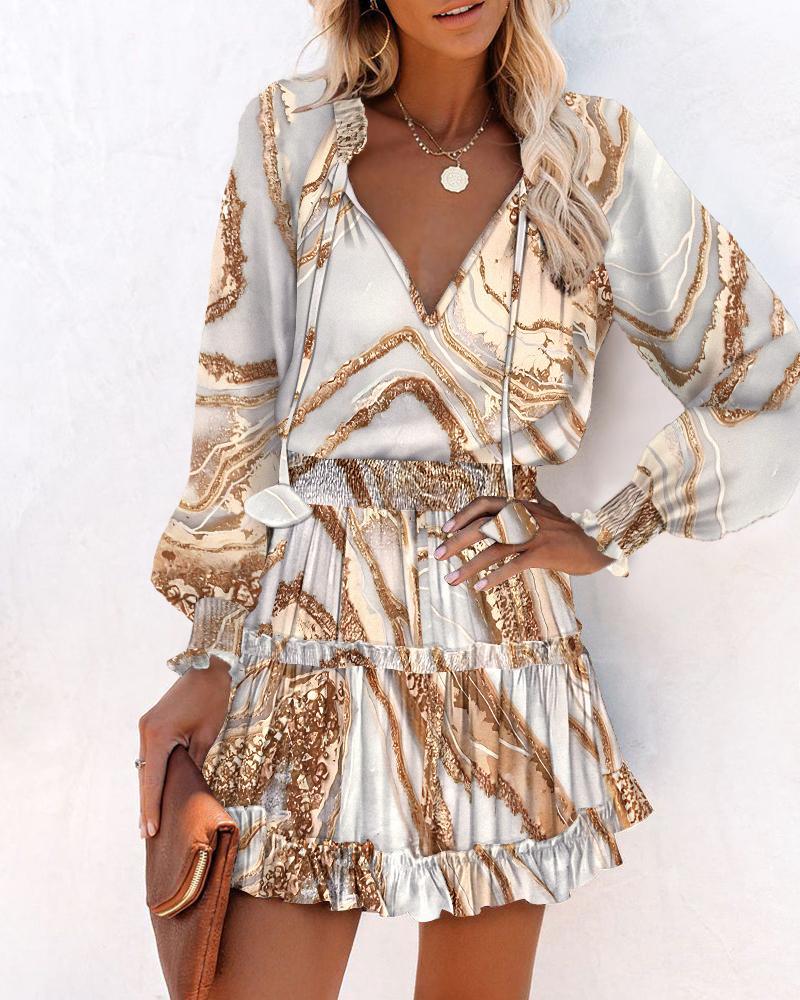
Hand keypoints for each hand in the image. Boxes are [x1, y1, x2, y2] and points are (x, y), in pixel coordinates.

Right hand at [137, 655, 231, 838]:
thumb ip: (193, 763)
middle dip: (147, 804)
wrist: (208, 668)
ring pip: (145, 767)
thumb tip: (187, 788)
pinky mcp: (151, 723)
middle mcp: (146, 731)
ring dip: (148, 790)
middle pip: (145, 776)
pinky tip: (154, 790)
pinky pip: (149, 755)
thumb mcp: (206, 736)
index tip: (149, 831)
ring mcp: (146, 726)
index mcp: (159, 735)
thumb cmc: (212, 700)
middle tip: (146, 834)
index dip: (152, 807)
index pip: (153, 779)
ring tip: (149, 820)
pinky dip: (152, 773)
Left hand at [434, 491, 614, 588]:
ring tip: (452, 579)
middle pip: (482, 526)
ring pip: (494, 549)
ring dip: (469, 566)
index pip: (484, 504)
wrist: (595, 545)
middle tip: (439, 555)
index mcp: (520, 505)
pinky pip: (512, 566)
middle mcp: (524, 517)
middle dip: (457, 542)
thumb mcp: (549, 509)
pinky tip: (480, 587)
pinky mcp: (542, 554)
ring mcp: (533, 535)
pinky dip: (494, 577)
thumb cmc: (569, 530)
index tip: (446, 529)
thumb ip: (535, 500)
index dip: (463, 516)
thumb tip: (533, 488)